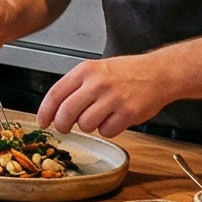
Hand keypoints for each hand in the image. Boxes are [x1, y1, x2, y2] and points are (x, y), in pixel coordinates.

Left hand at [37, 54, 177, 138]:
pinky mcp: (128, 113)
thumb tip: (55, 108)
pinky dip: (108, 130)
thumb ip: (76, 86)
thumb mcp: (96, 69)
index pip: (55, 94)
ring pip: (85, 124)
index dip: (45, 112)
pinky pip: (107, 131)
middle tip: (64, 128)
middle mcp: (97, 83)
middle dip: (62, 125)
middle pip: (66, 112)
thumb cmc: (127, 72)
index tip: (42, 122)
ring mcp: (113, 98)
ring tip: (100, 116)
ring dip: (89, 126)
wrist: (158, 73)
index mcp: (85, 70)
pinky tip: (115, 119)